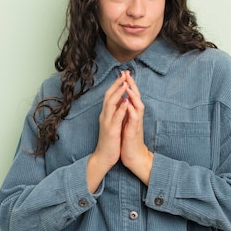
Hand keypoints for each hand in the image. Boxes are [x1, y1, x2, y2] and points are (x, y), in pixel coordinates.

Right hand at [87, 71, 128, 191]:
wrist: (104, 157)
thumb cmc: (110, 141)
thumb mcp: (113, 123)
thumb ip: (115, 113)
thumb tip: (120, 101)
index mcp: (106, 114)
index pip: (110, 95)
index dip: (116, 84)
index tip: (123, 75)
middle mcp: (104, 115)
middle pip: (109, 95)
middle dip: (116, 84)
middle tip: (123, 73)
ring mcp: (107, 122)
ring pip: (110, 104)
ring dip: (118, 93)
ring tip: (124, 83)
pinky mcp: (111, 131)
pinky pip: (115, 117)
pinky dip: (120, 109)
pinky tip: (126, 102)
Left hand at [120, 71, 153, 184]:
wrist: (133, 156)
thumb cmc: (128, 140)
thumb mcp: (125, 123)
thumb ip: (125, 112)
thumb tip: (122, 101)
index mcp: (131, 113)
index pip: (130, 95)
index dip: (127, 84)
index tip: (122, 73)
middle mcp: (135, 116)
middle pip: (136, 97)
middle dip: (131, 84)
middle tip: (127, 73)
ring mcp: (136, 123)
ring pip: (137, 106)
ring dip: (133, 95)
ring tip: (129, 85)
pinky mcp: (134, 131)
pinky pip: (134, 119)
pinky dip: (132, 110)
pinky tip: (128, 104)